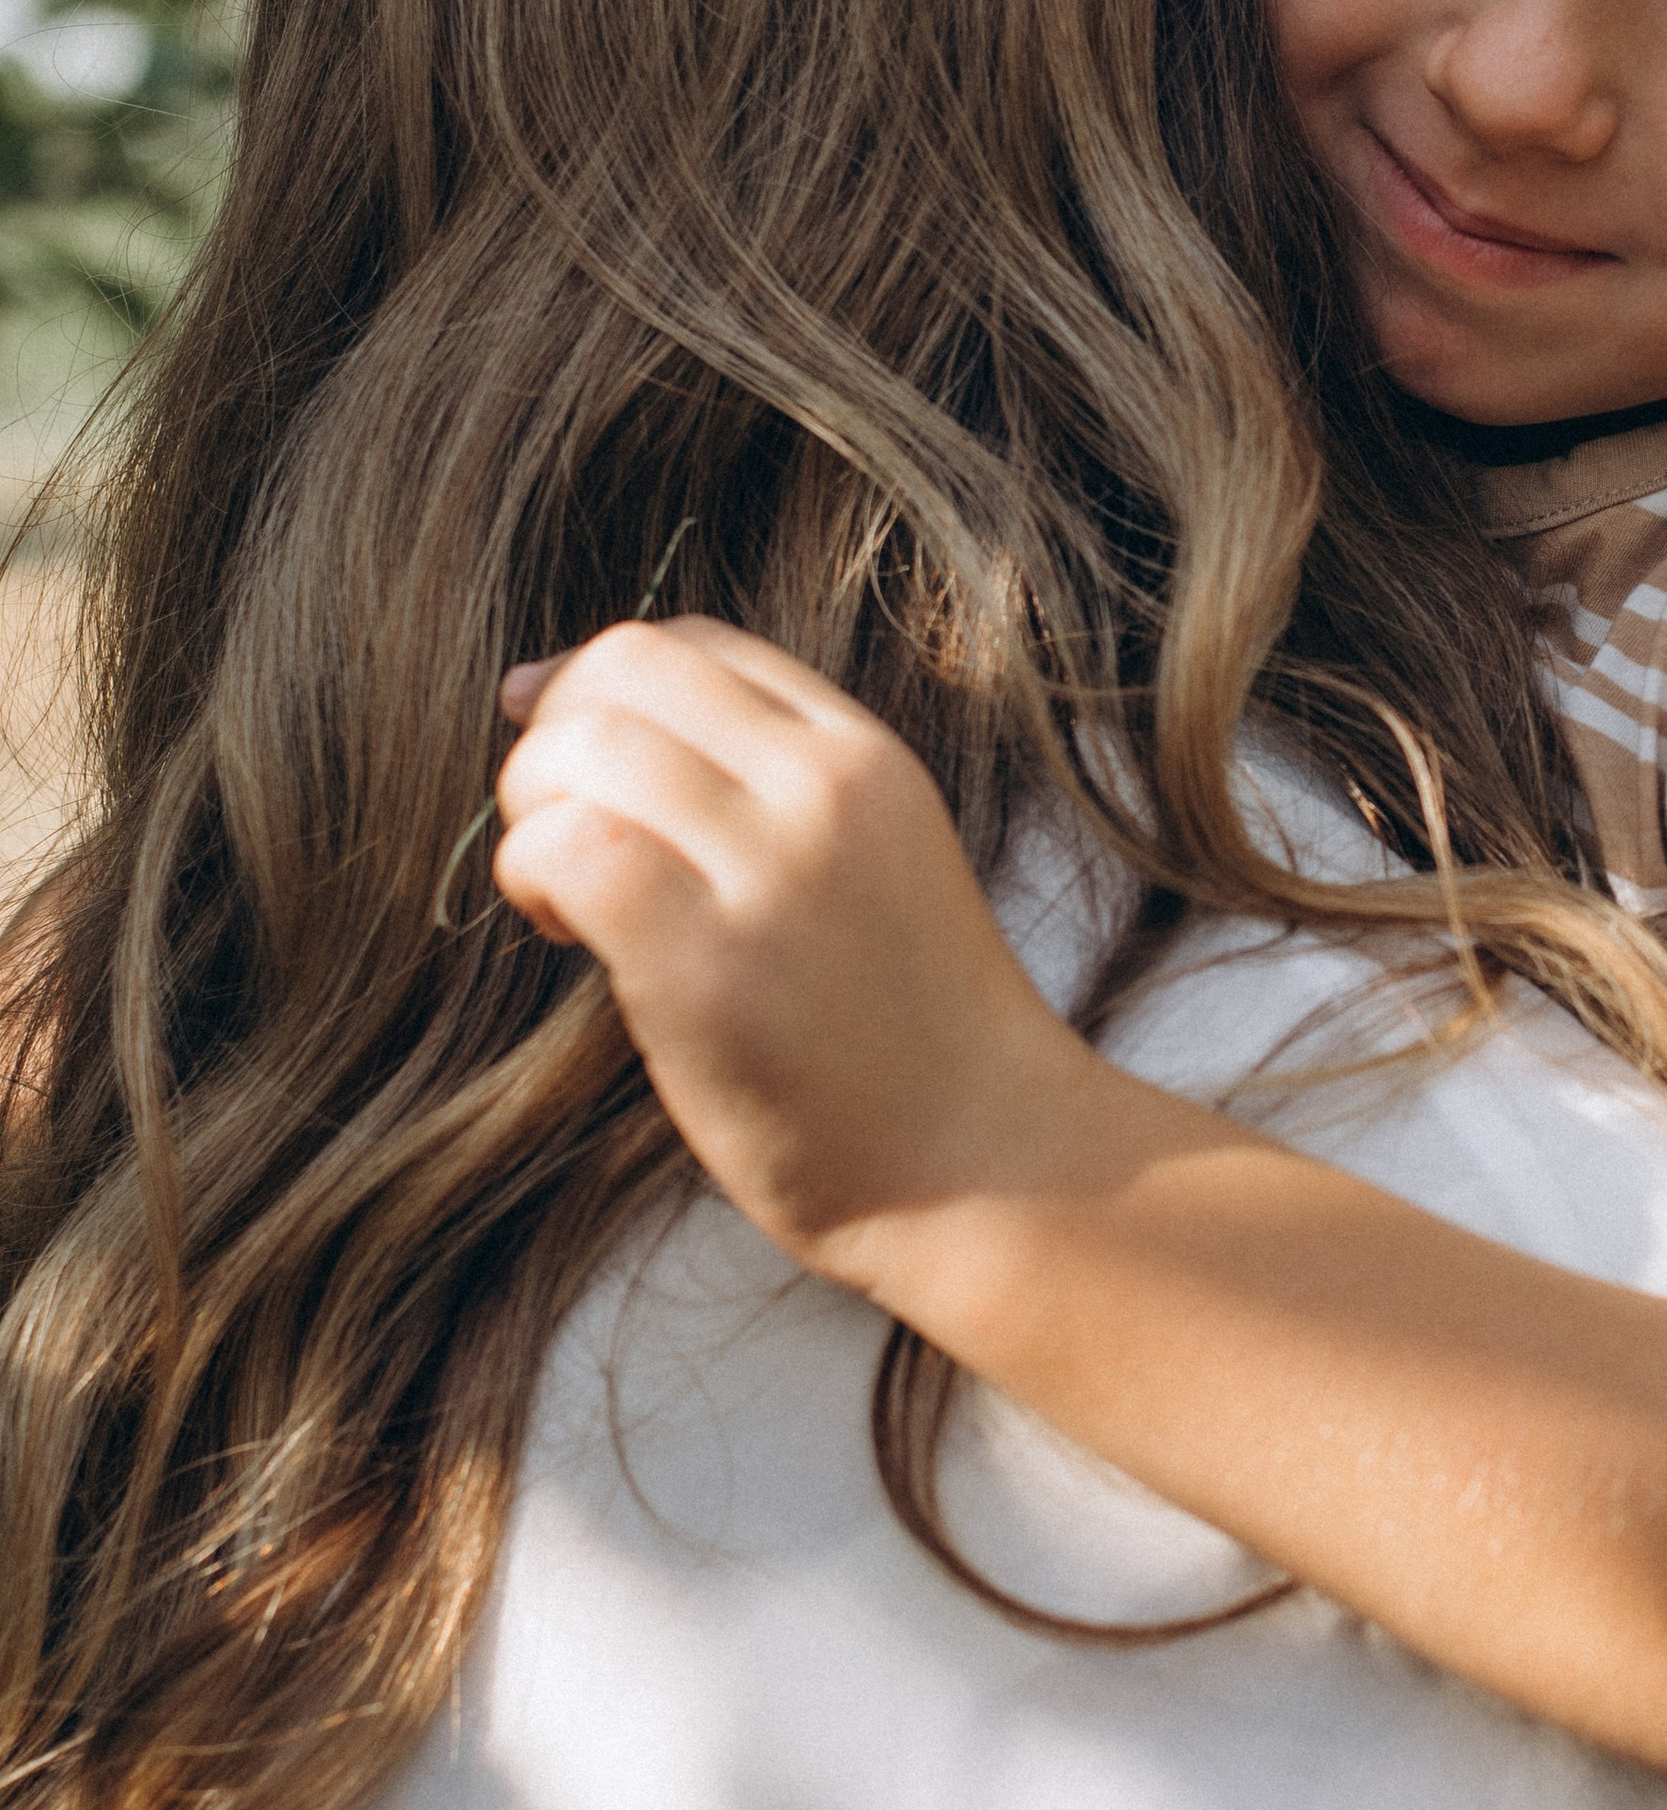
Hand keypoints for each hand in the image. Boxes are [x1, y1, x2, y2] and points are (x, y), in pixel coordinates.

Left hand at [490, 617, 1091, 1272]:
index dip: (602, 683)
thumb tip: (568, 710)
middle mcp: (825, 790)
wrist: (992, 1167)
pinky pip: (574, 849)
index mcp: (867, 758)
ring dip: (532, 810)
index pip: (697, 642)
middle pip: (626, 668)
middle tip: (560, 836)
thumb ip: (767, 792)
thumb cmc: (907, 1038)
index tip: (572, 758)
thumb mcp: (870, 864)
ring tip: (564, 895)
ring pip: (580, 748)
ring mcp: (773, 872)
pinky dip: (533, 874)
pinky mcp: (710, 966)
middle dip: (553, 737)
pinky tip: (564, 933)